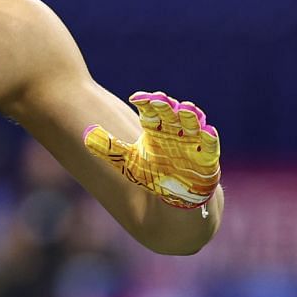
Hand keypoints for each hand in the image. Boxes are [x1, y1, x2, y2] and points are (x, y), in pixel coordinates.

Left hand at [83, 92, 220, 209]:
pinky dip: (210, 139)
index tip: (136, 98)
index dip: (146, 103)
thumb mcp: (129, 163)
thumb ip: (110, 149)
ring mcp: (193, 144)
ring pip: (192, 125)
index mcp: (157, 131)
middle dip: (167, 107)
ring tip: (185, 109)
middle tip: (159, 100)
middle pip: (172, 115)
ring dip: (190, 117)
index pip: (152, 112)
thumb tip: (86, 135)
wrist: (176, 199)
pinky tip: (208, 132)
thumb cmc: (154, 175)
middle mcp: (176, 133)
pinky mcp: (207, 159)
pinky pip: (210, 147)